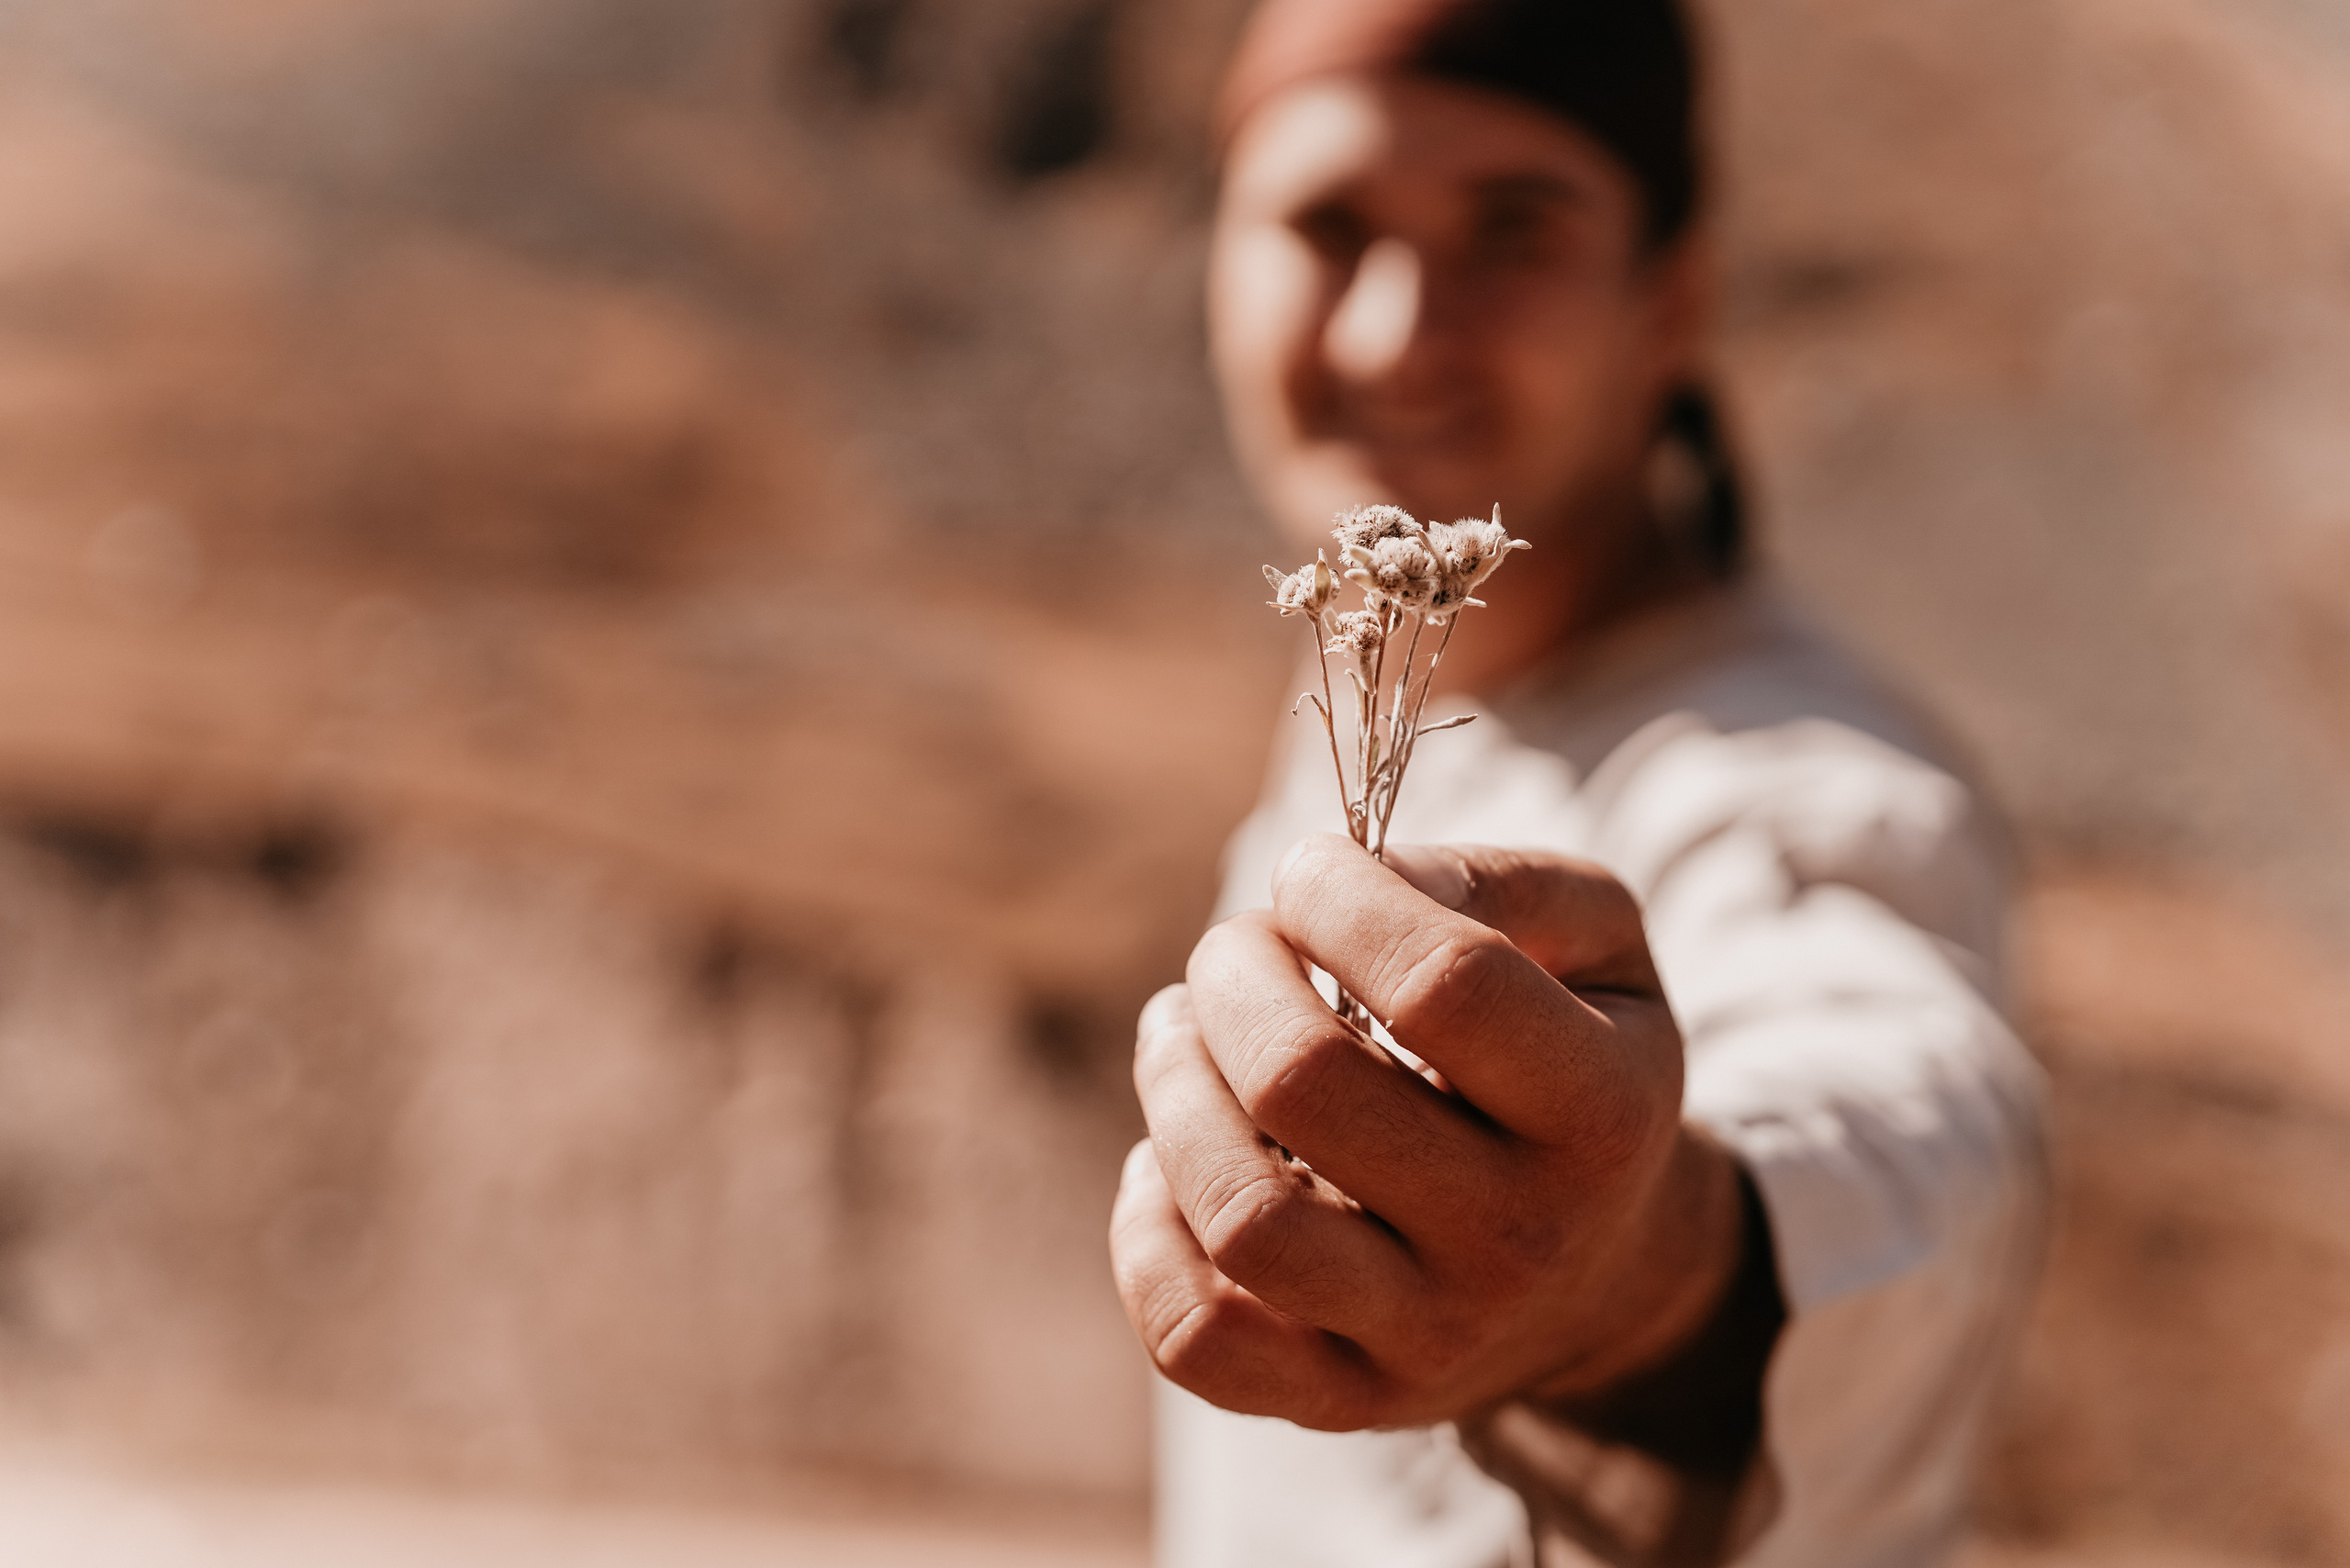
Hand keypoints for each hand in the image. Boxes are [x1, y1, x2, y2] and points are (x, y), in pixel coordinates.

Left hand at [1109, 834, 1743, 1430]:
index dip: (1341, 897)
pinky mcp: (1339, 1400)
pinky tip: (1171, 1161)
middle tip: (1235, 950)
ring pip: (1240, 1218)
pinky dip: (1146, 1232)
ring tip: (1180, 1032)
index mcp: (1600, 1111)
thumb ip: (1502, 882)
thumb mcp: (1601, 951)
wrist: (1603, 1275)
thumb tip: (1356, 876)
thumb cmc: (1572, 1064)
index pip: (1442, 984)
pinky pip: (1194, 1336)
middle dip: (1231, 975)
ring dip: (1172, 1088)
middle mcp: (1518, 1240)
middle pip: (1303, 1084)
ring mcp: (1427, 1337)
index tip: (1311, 873)